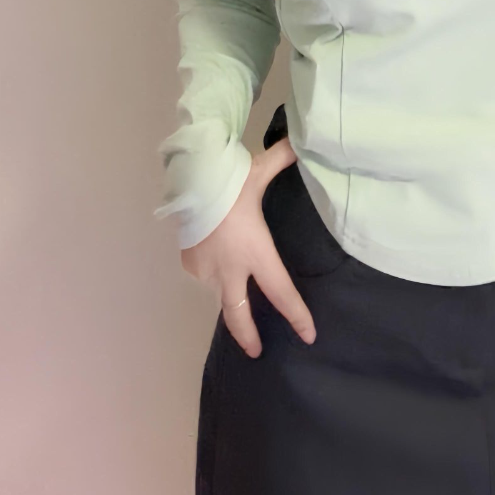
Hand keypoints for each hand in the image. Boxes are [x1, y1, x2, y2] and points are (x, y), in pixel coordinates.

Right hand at [180, 134, 316, 358]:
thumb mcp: (259, 170)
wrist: (185, 179)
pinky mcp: (189, 265)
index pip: (281, 292)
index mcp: (256, 252)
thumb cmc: (228, 178)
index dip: (297, 316)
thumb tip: (302, 142)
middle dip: (248, 336)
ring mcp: (206, 270)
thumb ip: (283, 159)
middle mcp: (231, 269)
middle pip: (240, 314)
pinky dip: (212, 270)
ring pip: (221, 291)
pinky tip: (215, 252)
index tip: (308, 335)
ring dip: (229, 290)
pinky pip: (205, 274)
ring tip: (234, 278)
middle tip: (257, 352)